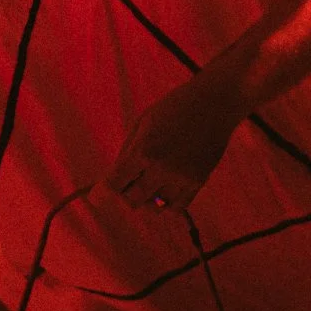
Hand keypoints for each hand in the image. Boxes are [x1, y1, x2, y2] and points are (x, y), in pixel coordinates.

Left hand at [106, 72, 239, 212]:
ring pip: (154, 208)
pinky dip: (165, 204)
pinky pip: (176, 207)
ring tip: (146, 185)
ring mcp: (182, 178)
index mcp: (144, 150)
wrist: (215, 103)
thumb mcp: (143, 121)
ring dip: (145, 200)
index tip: (95, 196)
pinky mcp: (198, 182)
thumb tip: (114, 177)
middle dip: (124, 194)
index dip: (102, 192)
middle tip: (125, 184)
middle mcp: (161, 168)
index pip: (115, 183)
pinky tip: (163, 190)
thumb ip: (128, 151)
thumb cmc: (174, 107)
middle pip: (132, 200)